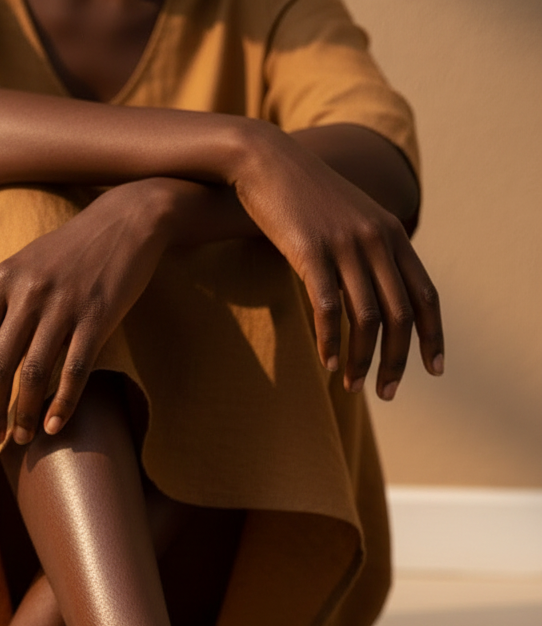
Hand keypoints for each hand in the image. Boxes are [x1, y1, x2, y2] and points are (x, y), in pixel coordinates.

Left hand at [0, 183, 171, 443]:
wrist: (126, 219)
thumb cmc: (73, 252)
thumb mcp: (28, 266)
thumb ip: (4, 305)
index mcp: (3, 280)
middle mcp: (28, 292)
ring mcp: (63, 305)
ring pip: (33, 374)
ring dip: (24, 413)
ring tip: (22, 438)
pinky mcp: (97, 316)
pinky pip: (74, 371)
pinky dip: (62, 404)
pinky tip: (54, 425)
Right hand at [229, 123, 443, 397]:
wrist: (265, 159)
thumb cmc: (303, 198)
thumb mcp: (349, 219)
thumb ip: (370, 251)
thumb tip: (378, 294)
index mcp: (392, 234)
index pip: (425, 295)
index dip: (433, 336)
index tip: (434, 370)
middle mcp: (376, 239)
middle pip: (400, 314)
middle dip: (397, 360)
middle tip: (387, 393)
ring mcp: (345, 244)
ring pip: (366, 317)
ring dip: (363, 359)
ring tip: (354, 388)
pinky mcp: (311, 251)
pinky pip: (328, 307)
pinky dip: (330, 341)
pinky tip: (329, 365)